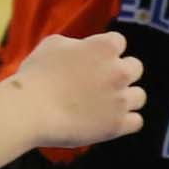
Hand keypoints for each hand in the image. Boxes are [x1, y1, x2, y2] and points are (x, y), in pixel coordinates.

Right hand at [11, 31, 145, 145]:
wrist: (29, 110)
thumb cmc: (36, 75)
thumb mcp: (53, 44)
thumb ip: (78, 43)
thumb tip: (85, 49)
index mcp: (105, 47)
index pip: (118, 42)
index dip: (104, 51)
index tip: (91, 62)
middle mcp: (119, 71)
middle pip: (135, 68)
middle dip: (120, 73)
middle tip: (100, 83)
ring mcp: (120, 99)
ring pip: (139, 96)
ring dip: (125, 98)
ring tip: (105, 104)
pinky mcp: (117, 125)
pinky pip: (136, 122)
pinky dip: (126, 121)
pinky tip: (110, 120)